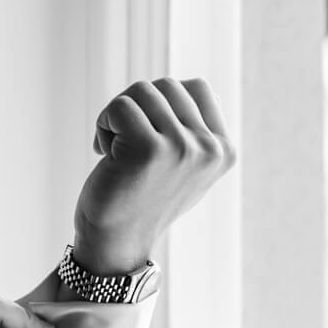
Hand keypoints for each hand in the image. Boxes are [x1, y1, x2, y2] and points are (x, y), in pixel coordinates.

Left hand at [71, 78, 236, 274]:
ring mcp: (181, 148)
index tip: (150, 135)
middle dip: (138, 107)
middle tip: (126, 142)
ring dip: (118, 115)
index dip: (163, 103)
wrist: (116, 242)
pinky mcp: (148, 149)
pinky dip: (104, 123)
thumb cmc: (143, 199)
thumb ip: (194, 129)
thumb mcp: (184, 166)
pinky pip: (120, 106)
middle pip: (167, 85)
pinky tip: (104, 152)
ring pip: (143, 91)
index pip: (197, 88)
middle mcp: (208, 149)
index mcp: (224, 151)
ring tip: (115, 148)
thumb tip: (187, 86)